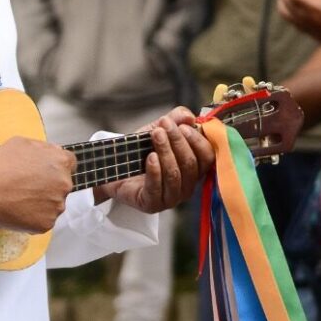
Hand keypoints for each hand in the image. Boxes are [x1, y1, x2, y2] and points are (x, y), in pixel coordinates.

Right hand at [0, 136, 75, 233]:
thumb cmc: (1, 165)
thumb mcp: (21, 142)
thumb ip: (43, 148)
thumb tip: (51, 153)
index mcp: (60, 161)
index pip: (70, 162)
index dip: (57, 165)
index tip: (46, 170)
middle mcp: (64, 184)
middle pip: (62, 184)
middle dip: (50, 184)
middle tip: (28, 185)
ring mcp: (57, 206)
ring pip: (54, 203)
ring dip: (43, 201)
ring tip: (21, 198)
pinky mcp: (47, 223)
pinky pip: (44, 219)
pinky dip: (34, 216)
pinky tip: (19, 209)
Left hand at [95, 108, 213, 213]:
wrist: (112, 167)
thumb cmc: (138, 151)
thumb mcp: (156, 131)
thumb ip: (174, 121)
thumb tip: (189, 116)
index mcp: (193, 170)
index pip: (207, 157)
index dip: (197, 141)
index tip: (183, 126)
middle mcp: (186, 186)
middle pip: (191, 165)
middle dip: (178, 142)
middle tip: (164, 127)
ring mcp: (171, 198)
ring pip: (175, 175)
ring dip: (166, 152)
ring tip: (155, 135)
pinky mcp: (152, 204)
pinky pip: (157, 188)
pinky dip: (155, 170)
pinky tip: (150, 157)